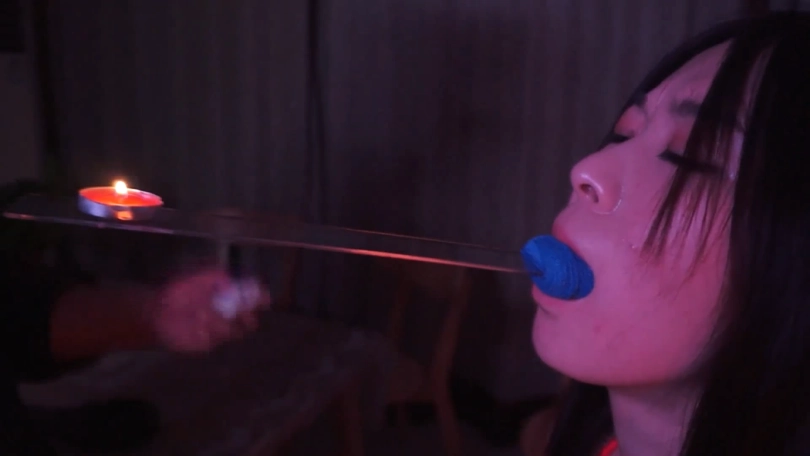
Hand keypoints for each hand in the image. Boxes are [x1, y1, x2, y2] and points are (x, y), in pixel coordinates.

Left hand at [147, 269, 270, 352]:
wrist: (156, 312)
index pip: (252, 299)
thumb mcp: (196, 277)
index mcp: (229, 298)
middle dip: (248, 317)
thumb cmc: (177, 293)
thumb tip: (231, 282)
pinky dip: (206, 331)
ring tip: (202, 314)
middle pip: (250, 321)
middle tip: (240, 312)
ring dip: (222, 322)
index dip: (260, 298)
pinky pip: (214, 340)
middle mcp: (227, 316)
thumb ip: (215, 276)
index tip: (262, 297)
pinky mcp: (206, 343)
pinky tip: (194, 324)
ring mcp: (218, 331)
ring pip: (233, 332)